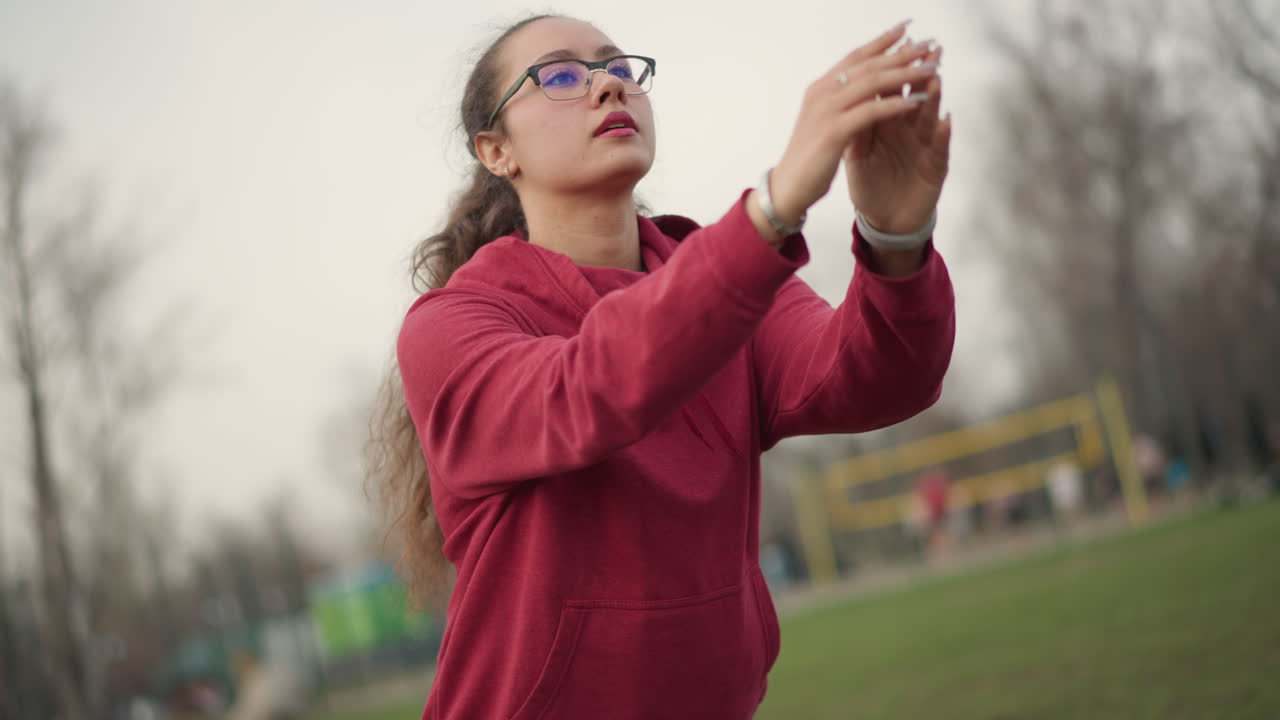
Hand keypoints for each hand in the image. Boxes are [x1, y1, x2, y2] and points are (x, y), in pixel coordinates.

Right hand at [766, 21, 939, 226]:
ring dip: (905, 74)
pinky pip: (871, 112)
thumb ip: (840, 102)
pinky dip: (894, 104)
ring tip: (930, 68)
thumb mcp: (823, 121)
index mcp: (821, 88)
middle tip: (928, 44)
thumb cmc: (808, 157)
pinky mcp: (834, 132)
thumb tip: (863, 86)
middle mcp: (823, 93)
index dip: (881, 42)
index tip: (906, 29)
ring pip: (872, 83)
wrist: (787, 188)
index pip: (856, 57)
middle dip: (901, 53)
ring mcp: (827, 111)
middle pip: (868, 64)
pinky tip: (915, 101)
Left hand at [844, 40, 950, 232]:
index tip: (892, 48)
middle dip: (919, 74)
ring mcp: (924, 146)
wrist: (884, 221)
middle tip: (925, 51)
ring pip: (929, 117)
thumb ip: (854, 129)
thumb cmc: (871, 186)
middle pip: (915, 97)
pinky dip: (942, 134)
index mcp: (886, 125)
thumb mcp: (856, 156)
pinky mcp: (935, 166)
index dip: (891, 71)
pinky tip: (945, 120)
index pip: (891, 92)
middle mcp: (908, 130)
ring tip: (934, 79)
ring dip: (932, 99)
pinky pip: (940, 148)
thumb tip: (843, 99)